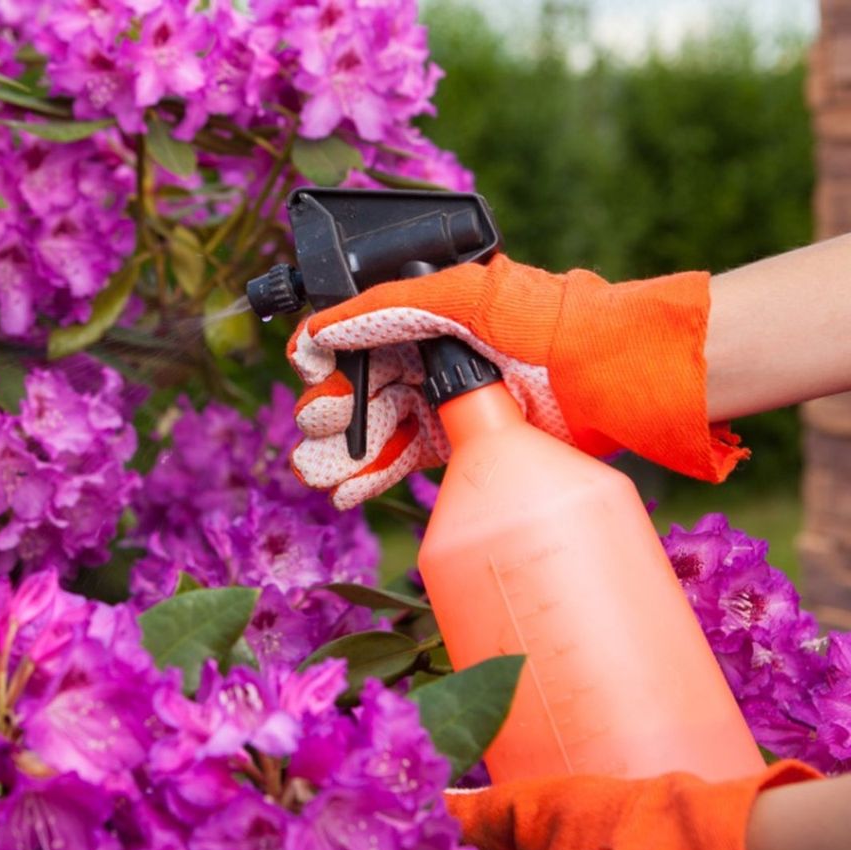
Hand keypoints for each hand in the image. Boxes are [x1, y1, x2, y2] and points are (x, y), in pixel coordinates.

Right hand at [288, 253, 743, 507]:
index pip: (358, 334)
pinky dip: (371, 476)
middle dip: (329, 409)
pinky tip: (347, 490)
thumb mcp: (467, 293)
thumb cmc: (546, 319)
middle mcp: (430, 356)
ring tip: (320, 473)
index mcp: (426, 313)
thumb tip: (324, 328)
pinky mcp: (462, 444)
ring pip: (375, 428)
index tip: (306, 369)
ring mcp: (445, 402)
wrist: (608, 375)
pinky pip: (403, 459)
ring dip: (342, 452)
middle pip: (359, 385)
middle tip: (318, 429)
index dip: (326, 353)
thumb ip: (391, 303)